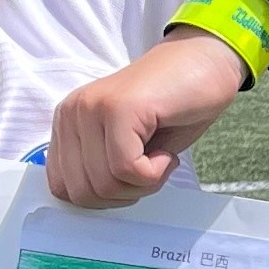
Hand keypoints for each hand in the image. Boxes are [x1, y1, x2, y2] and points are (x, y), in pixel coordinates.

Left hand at [46, 31, 247, 207]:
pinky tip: (167, 152)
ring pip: (105, 184)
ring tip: (159, 156)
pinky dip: (156, 173)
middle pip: (83, 193)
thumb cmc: (173, 109)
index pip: (62, 189)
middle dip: (123, 194)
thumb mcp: (124, 146)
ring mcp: (92, 108)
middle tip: (150, 168)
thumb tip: (88, 205)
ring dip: (143, 183)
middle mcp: (71, 113)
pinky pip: (128, 168)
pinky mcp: (119, 109)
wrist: (205, 63)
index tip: (131, 177)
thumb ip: (98, 168)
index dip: (102, 198)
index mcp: (67, 124)